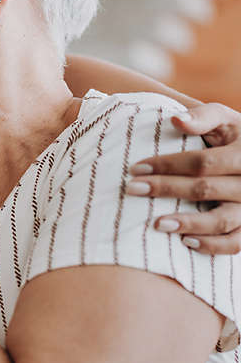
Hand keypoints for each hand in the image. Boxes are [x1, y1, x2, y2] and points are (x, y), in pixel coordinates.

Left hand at [127, 102, 240, 254]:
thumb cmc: (234, 135)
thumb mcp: (225, 119)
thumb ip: (203, 117)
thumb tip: (175, 120)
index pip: (203, 162)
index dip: (168, 165)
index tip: (136, 168)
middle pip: (206, 189)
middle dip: (167, 189)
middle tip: (132, 189)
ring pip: (223, 220)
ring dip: (189, 223)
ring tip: (156, 223)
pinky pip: (236, 242)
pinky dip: (213, 245)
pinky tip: (186, 241)